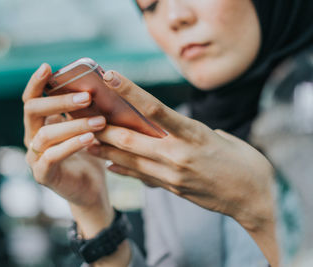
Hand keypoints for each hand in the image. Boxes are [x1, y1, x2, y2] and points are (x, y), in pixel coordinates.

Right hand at [23, 64, 113, 236]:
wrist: (90, 190)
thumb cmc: (89, 155)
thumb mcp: (86, 127)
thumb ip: (82, 111)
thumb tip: (94, 84)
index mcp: (40, 124)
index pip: (31, 99)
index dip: (36, 83)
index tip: (47, 67)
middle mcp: (33, 138)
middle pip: (33, 111)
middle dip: (59, 101)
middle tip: (87, 97)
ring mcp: (35, 157)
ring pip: (45, 135)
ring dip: (74, 125)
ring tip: (100, 121)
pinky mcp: (43, 175)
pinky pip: (51, 157)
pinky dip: (71, 145)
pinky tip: (90, 139)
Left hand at [89, 70, 275, 230]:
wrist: (254, 199)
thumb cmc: (244, 162)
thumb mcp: (219, 137)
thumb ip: (192, 132)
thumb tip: (174, 129)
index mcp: (194, 134)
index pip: (155, 108)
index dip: (130, 91)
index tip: (110, 76)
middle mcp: (179, 154)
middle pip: (132, 140)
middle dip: (106, 129)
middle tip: (85, 117)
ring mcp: (173, 175)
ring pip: (131, 161)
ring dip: (106, 151)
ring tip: (87, 142)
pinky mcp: (173, 189)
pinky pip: (142, 177)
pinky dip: (124, 169)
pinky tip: (109, 164)